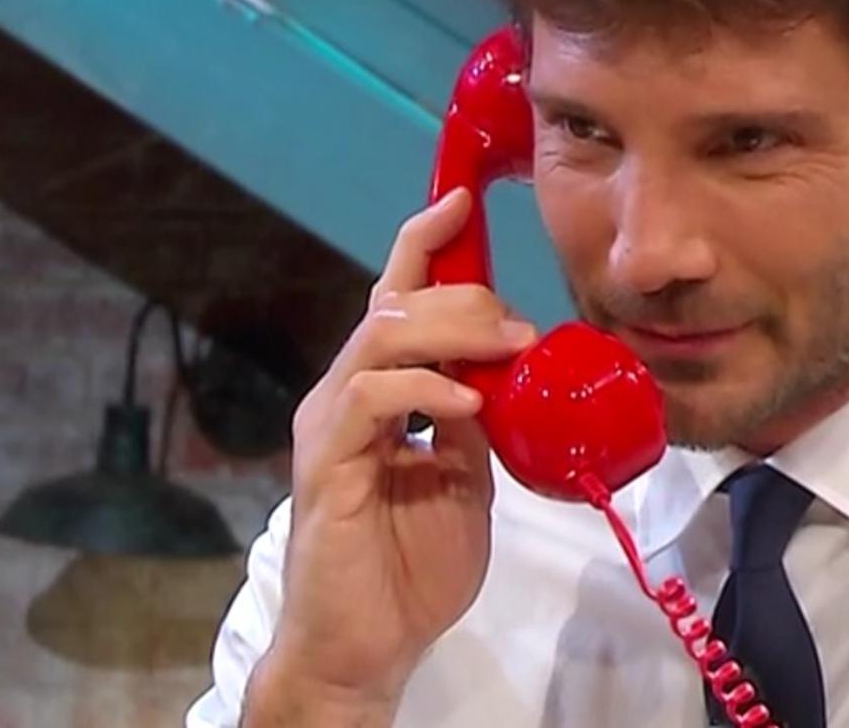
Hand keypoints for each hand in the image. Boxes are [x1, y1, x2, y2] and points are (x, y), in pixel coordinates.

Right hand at [255, 187, 535, 714]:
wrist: (368, 648)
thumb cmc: (410, 567)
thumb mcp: (467, 479)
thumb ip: (480, 421)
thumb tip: (509, 374)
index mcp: (380, 393)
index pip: (398, 299)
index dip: (426, 245)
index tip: (463, 200)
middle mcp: (346, 396)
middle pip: (395, 305)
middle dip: (464, 294)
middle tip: (521, 323)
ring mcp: (331, 428)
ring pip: (380, 338)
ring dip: (452, 330)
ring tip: (507, 347)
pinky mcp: (327, 467)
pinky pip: (370, 400)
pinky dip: (423, 387)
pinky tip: (466, 400)